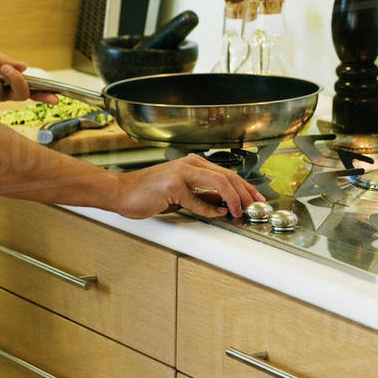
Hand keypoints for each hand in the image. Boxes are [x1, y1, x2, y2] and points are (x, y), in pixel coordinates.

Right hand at [109, 154, 265, 219]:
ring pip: (220, 182)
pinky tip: (216, 214)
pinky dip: (210, 209)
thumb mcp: (181, 192)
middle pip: (229, 176)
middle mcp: (190, 164)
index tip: (256, 199)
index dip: (245, 187)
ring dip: (234, 199)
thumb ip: (202, 194)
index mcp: (194, 163)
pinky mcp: (174, 186)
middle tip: (254, 207)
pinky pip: (199, 201)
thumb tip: (224, 204)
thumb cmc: (147, 192)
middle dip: (246, 193)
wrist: (121, 192)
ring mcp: (182, 173)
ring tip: (239, 211)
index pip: (228, 173)